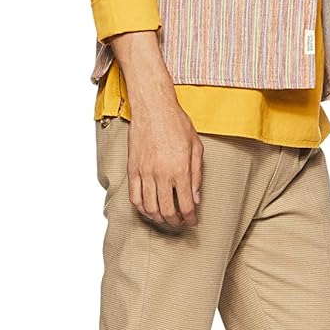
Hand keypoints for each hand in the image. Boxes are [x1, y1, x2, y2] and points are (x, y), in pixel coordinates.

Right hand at [126, 104, 202, 228]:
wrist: (154, 108)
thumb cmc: (177, 124)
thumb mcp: (196, 148)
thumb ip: (197, 175)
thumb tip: (195, 198)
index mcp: (180, 170)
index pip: (185, 205)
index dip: (190, 219)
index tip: (192, 222)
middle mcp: (161, 174)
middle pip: (167, 211)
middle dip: (175, 221)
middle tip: (180, 222)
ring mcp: (145, 173)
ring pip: (149, 207)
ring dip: (158, 218)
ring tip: (165, 217)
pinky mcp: (133, 169)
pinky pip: (134, 196)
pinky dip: (141, 208)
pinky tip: (148, 209)